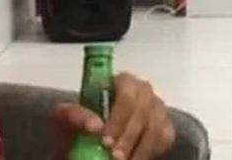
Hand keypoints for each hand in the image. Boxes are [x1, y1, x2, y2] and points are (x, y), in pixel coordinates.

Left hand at [50, 73, 174, 159]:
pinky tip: (135, 159)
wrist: (88, 139)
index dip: (118, 117)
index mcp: (119, 80)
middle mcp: (142, 90)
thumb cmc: (78, 123)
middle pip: (143, 111)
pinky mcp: (164, 126)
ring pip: (155, 127)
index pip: (126, 92)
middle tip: (114, 156)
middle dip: (128, 137)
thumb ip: (74, 114)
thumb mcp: (66, 116)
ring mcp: (156, 108)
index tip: (105, 139)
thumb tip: (95, 125)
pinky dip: (149, 152)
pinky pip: (164, 138)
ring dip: (140, 148)